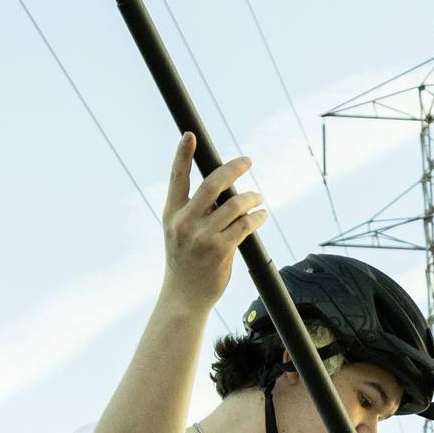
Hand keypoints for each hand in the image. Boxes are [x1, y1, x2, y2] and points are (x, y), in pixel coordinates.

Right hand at [159, 134, 266, 316]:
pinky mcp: (220, 250)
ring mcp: (202, 237)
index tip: (190, 135)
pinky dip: (257, 217)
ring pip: (235, 204)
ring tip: (258, 199)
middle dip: (233, 168)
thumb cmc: (186, 261)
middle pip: (213, 184)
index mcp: (172, 214)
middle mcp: (184, 222)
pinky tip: (261, 215)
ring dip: (252, 198)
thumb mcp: (179, 233)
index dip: (182, 155)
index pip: (177, 178)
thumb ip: (196, 210)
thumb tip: (225, 188)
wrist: (184, 297)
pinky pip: (245, 225)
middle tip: (247, 161)